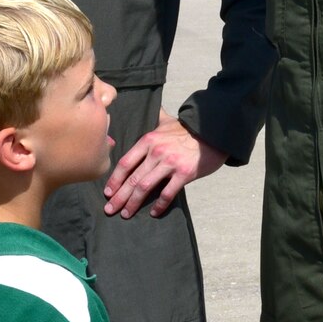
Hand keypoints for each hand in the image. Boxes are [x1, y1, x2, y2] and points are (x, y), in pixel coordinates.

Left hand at [104, 110, 224, 218]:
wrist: (214, 133)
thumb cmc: (189, 130)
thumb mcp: (167, 121)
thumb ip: (153, 118)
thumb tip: (147, 108)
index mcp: (149, 140)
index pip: (126, 163)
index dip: (114, 179)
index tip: (107, 192)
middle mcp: (157, 152)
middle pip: (132, 178)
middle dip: (119, 196)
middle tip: (110, 209)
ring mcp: (171, 163)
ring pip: (146, 186)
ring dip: (133, 202)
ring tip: (126, 214)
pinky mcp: (185, 173)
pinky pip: (168, 192)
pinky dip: (160, 205)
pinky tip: (154, 213)